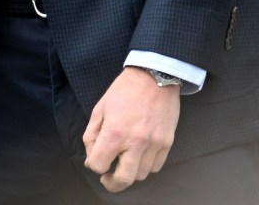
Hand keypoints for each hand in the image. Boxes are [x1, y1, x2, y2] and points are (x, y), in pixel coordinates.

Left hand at [83, 67, 179, 191]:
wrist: (154, 75)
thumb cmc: (124, 90)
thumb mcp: (100, 107)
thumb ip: (92, 135)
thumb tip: (91, 158)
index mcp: (114, 132)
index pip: (99, 165)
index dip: (94, 165)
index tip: (96, 160)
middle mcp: (135, 141)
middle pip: (123, 179)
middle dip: (112, 183)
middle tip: (109, 178)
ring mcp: (154, 143)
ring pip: (141, 175)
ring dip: (131, 171)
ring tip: (126, 159)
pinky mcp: (167, 142)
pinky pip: (156, 166)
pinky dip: (146, 165)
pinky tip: (141, 153)